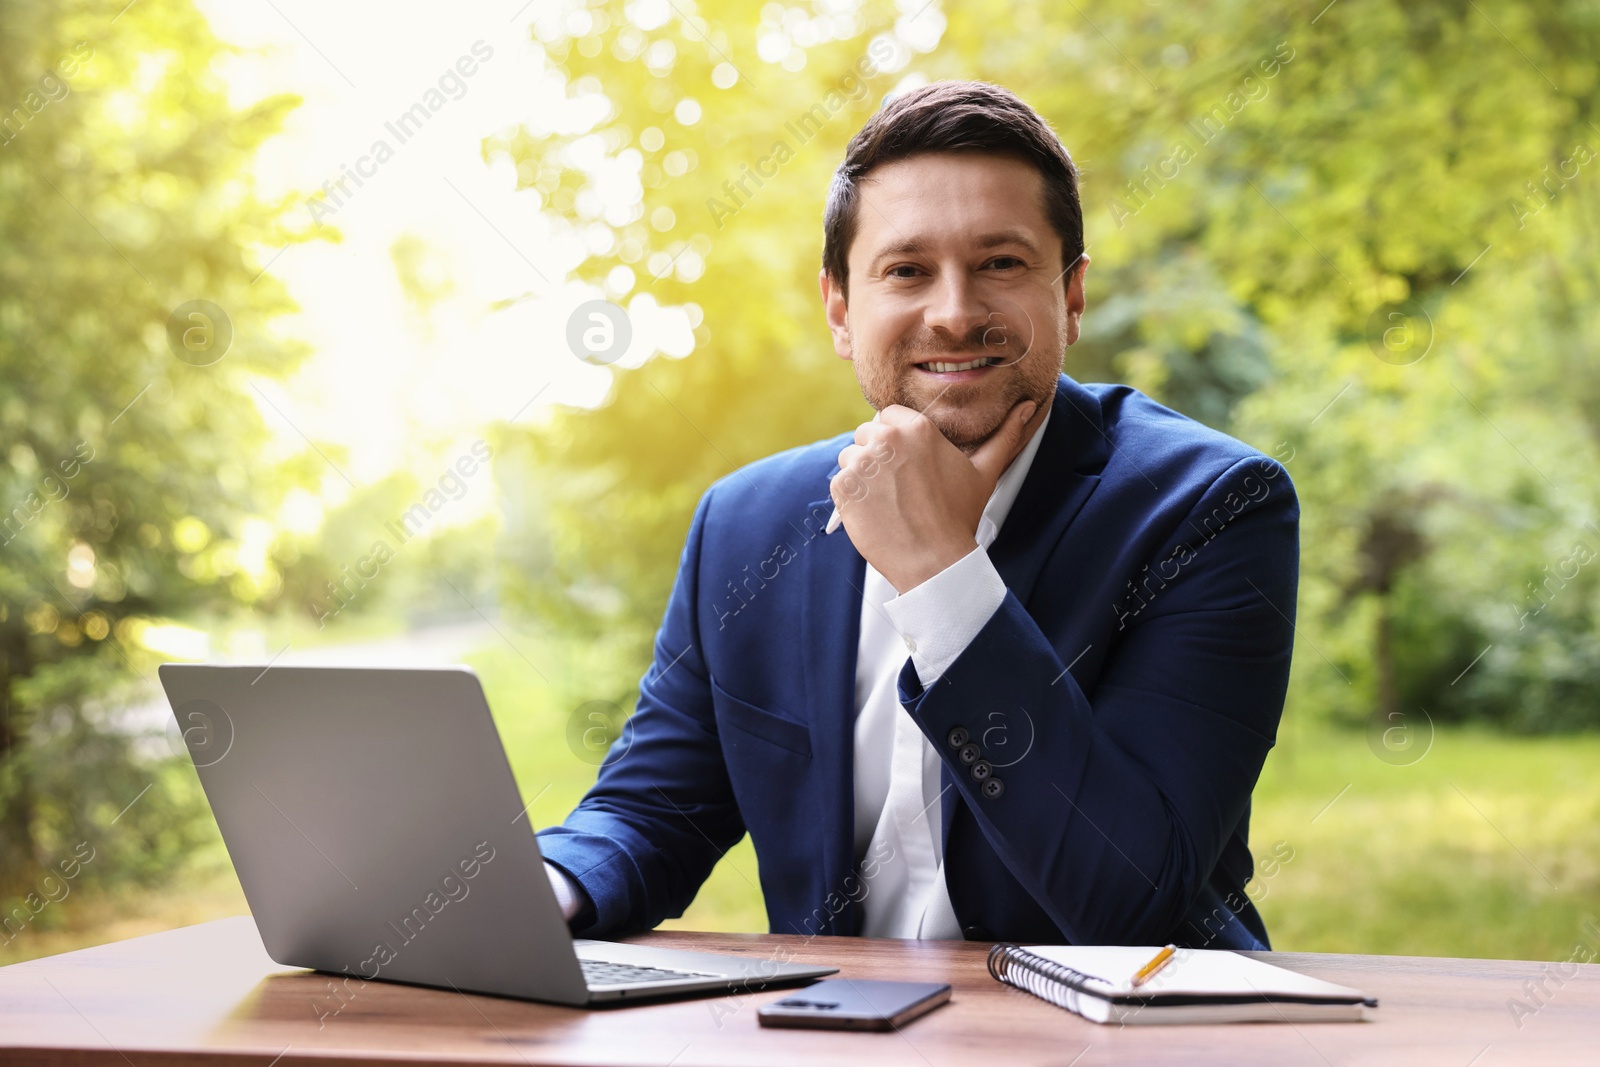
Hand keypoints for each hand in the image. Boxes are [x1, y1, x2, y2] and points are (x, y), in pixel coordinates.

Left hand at [830, 398, 1041, 593]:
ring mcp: (861, 463)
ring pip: (850, 457)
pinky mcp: (843, 488)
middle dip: (877, 455)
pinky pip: (839, 482)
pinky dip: (850, 497)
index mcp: (918, 428)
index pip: (888, 414)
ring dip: (862, 476)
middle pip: (866, 433)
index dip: (895, 438)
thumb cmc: (959, 517)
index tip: (905, 462)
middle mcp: (886, 439)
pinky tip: (874, 512)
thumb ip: (1005, 435)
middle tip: (898, 486)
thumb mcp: (984, 472)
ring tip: (887, 501)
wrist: (933, 561)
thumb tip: (1030, 405)